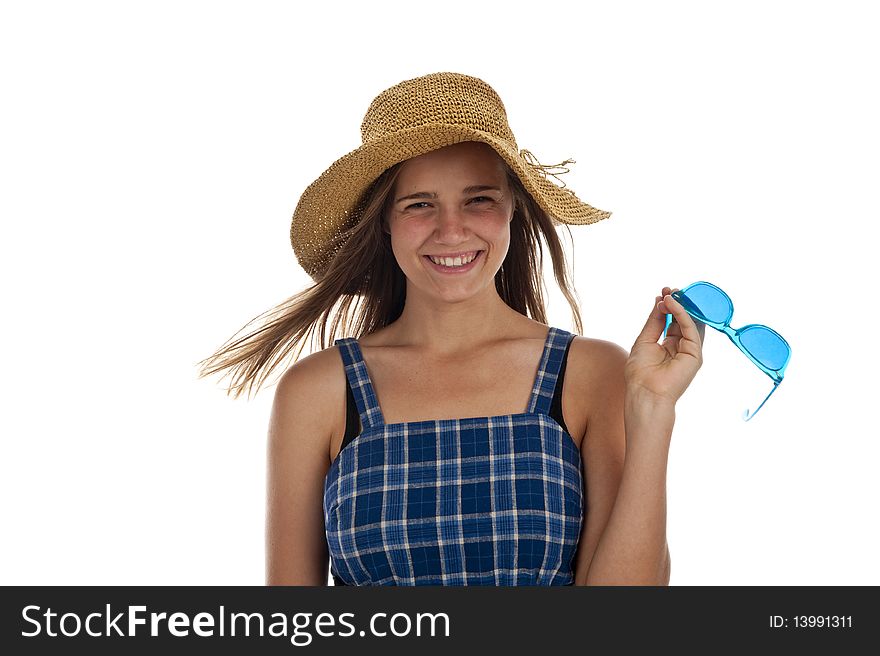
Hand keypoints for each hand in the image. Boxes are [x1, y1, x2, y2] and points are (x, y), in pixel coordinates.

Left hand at [625, 286, 705, 406]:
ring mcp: (690, 351)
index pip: (673, 320)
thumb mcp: (645, 339)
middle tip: (669, 289)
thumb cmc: (640, 372)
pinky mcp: (695, 354)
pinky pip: (690, 328)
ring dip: (681, 306)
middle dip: (677, 303)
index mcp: (669, 345)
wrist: (644, 392)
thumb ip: (654, 320)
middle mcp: (682, 347)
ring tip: (670, 293)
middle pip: (684, 320)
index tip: (663, 292)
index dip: (669, 306)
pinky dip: (682, 314)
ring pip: (690, 322)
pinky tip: (672, 304)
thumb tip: (660, 300)